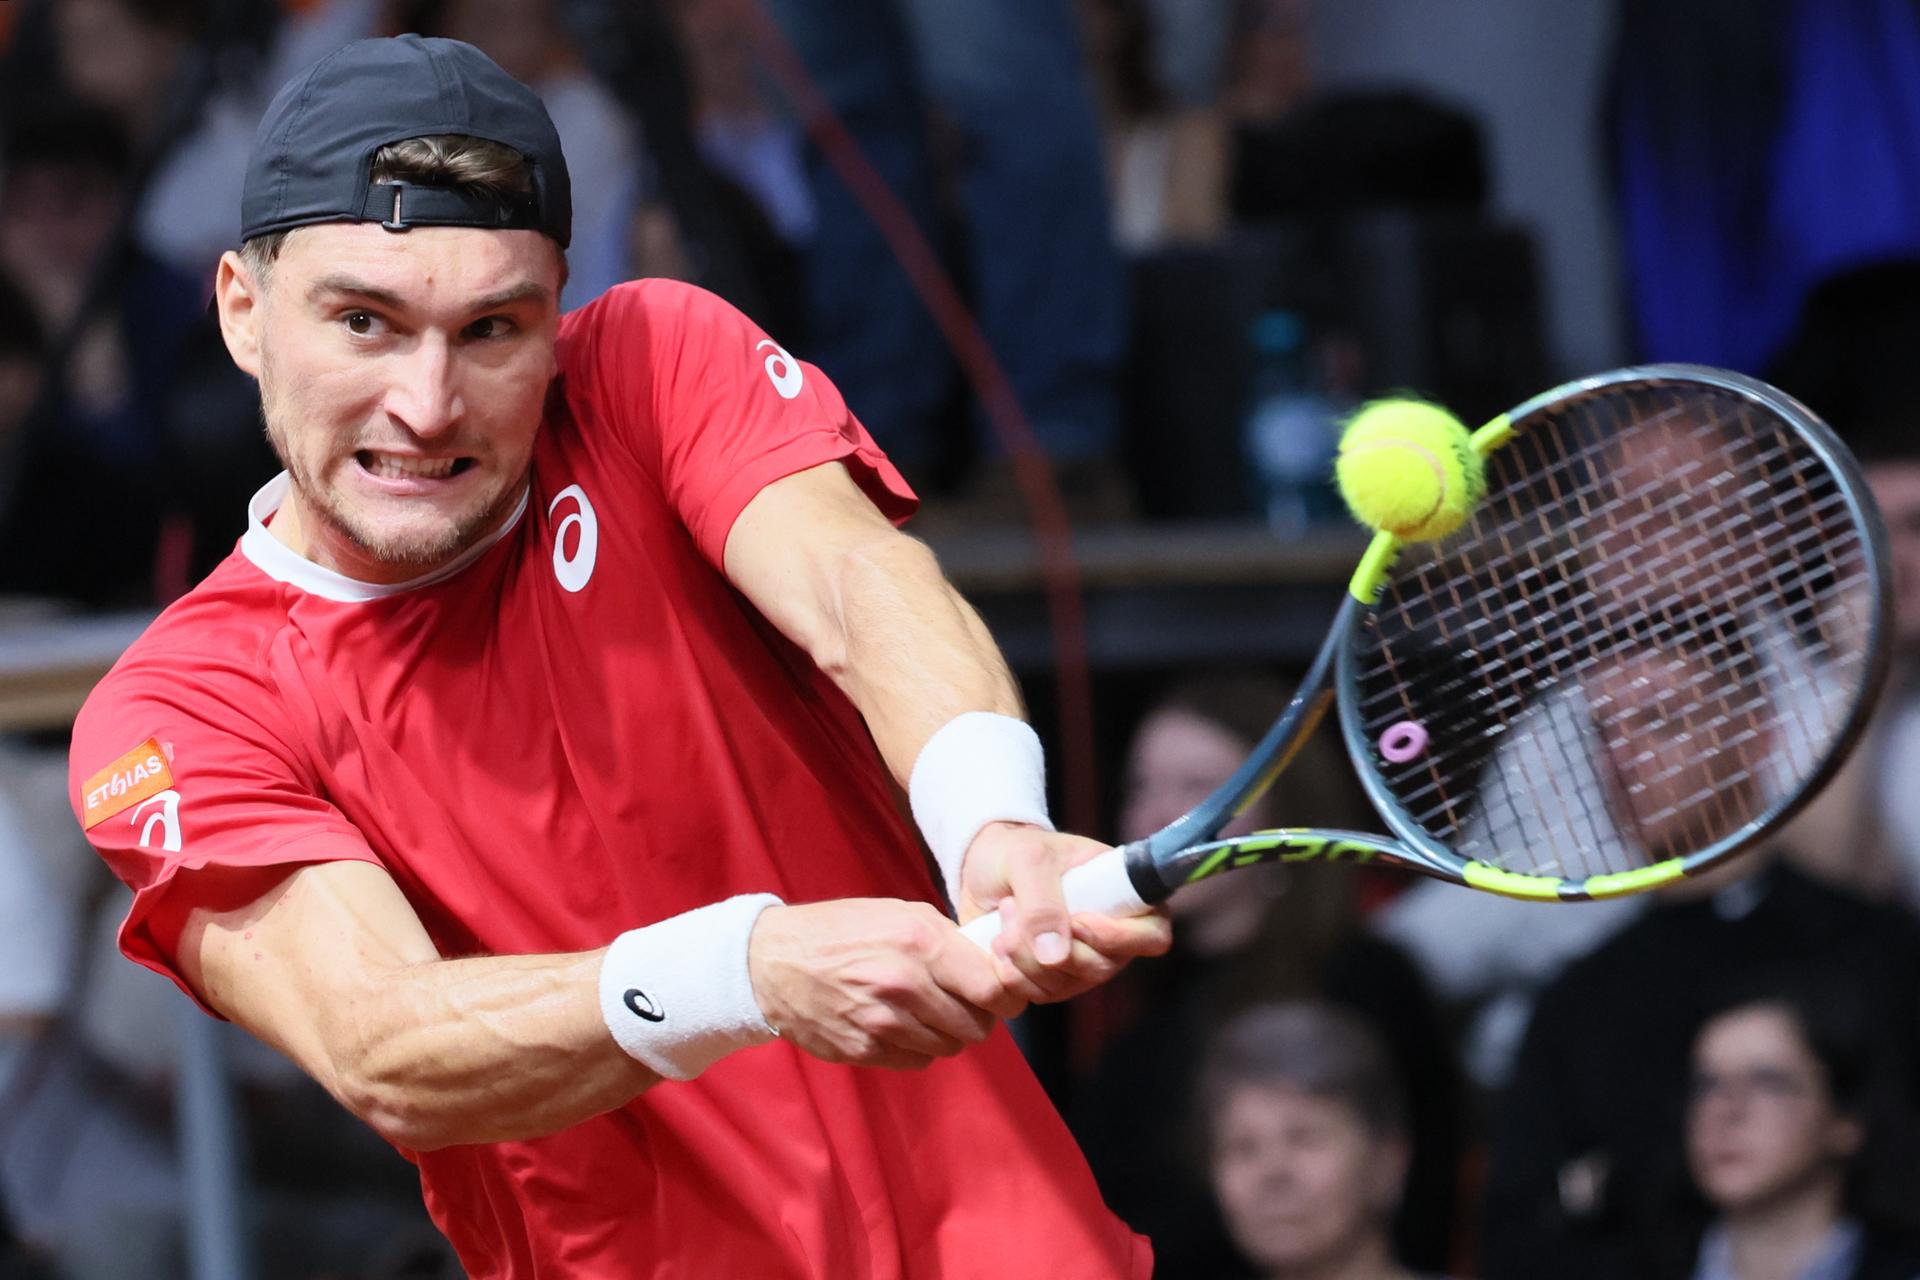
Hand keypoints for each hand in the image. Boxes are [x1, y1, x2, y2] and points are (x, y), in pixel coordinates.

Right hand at [746, 899, 1025, 1070]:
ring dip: (946, 1034)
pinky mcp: (864, 1049)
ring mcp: (882, 1022)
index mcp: (920, 942)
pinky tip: (900, 1025)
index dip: (1006, 996)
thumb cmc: (843, 931)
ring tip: (926, 1012)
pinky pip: (916, 1061)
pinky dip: (917, 1048)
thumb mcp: (900, 913)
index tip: (1002, 994)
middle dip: (977, 1017)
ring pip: (948, 1047)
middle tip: (962, 1003)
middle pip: (976, 1025)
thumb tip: (996, 965)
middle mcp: (904, 984)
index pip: (993, 988)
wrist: (773, 961)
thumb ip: (949, 940)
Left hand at [955, 823, 1171, 1003]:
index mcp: (1122, 897)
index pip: (1153, 934)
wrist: (982, 868)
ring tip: (1003, 915)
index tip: (1077, 922)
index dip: (1120, 938)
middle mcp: (1109, 938)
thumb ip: (1043, 904)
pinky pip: (1034, 995)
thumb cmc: (1016, 852)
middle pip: (1100, 968)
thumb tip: (1057, 957)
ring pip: (1063, 985)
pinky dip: (1009, 973)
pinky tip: (995, 942)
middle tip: (1012, 908)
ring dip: (1022, 957)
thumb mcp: (1028, 860)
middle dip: (1049, 947)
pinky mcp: (1049, 981)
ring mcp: (1080, 964)